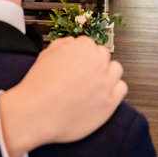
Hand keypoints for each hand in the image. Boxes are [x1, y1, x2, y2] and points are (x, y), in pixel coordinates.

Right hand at [0, 36, 126, 156]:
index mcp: (83, 47)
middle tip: (83, 76)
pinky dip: (114, 90)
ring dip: (107, 74)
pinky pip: (122, 88)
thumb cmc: (37, 86)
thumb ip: (63, 45)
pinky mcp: (110, 102)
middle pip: (104, 56)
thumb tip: (73, 44)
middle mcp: (98, 61)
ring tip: (93, 85)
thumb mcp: (45, 55)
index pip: (90, 45)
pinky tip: (101, 95)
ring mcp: (106, 82)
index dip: (82, 56)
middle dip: (95, 64)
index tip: (77, 65)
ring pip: (116, 70)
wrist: (36, 113)